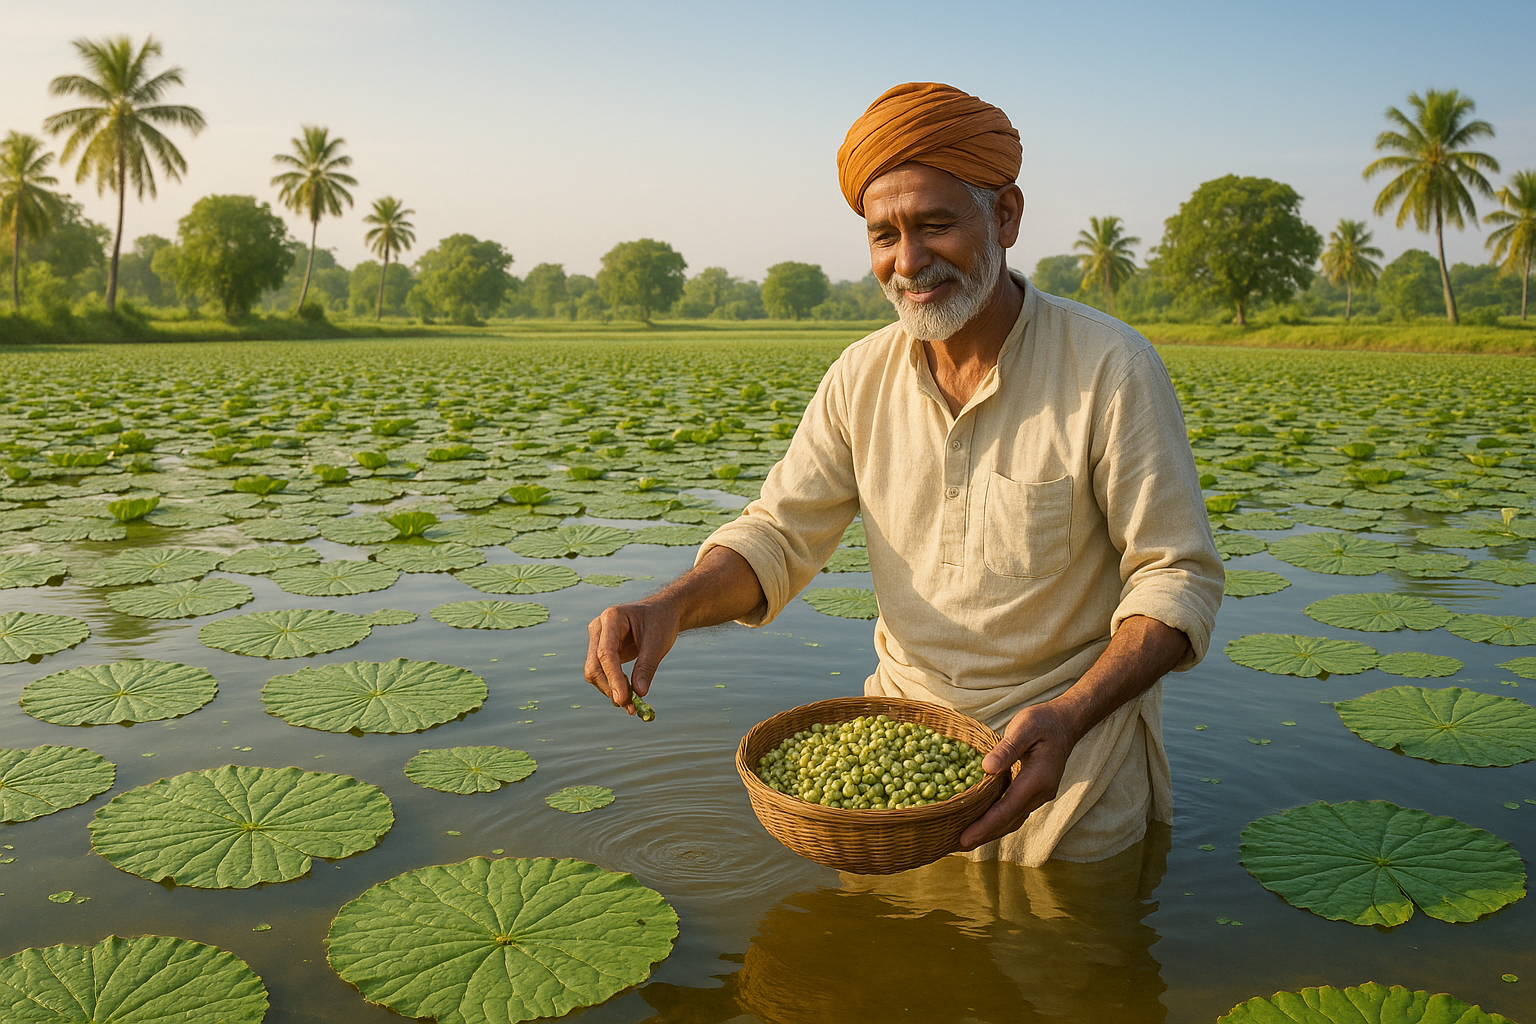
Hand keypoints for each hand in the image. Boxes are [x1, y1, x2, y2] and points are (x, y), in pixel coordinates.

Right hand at [583, 598, 680, 714]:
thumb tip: (639, 693)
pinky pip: (603, 674)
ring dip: (611, 690)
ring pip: (595, 672)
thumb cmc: (661, 621)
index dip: (613, 677)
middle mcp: (599, 628)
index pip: (606, 652)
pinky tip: (629, 696)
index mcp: (612, 618)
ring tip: (633, 705)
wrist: (662, 612)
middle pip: (595, 665)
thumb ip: (647, 666)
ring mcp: (598, 640)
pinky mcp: (602, 652)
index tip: (622, 698)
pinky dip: (614, 687)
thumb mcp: (658, 642)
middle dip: (610, 688)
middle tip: (630, 707)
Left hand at [957, 700, 1077, 849]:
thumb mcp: (1024, 726)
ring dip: (990, 831)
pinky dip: (998, 820)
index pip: (1007, 809)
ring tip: (965, 840)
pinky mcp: (1035, 793)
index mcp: (1038, 778)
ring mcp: (1040, 795)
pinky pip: (1015, 812)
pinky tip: (981, 821)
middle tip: (956, 845)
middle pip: (1009, 821)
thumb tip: (986, 768)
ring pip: (1013, 820)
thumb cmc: (1043, 721)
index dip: (985, 825)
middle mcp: (1041, 792)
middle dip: (984, 835)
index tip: (964, 837)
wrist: (1065, 723)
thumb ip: (1007, 748)